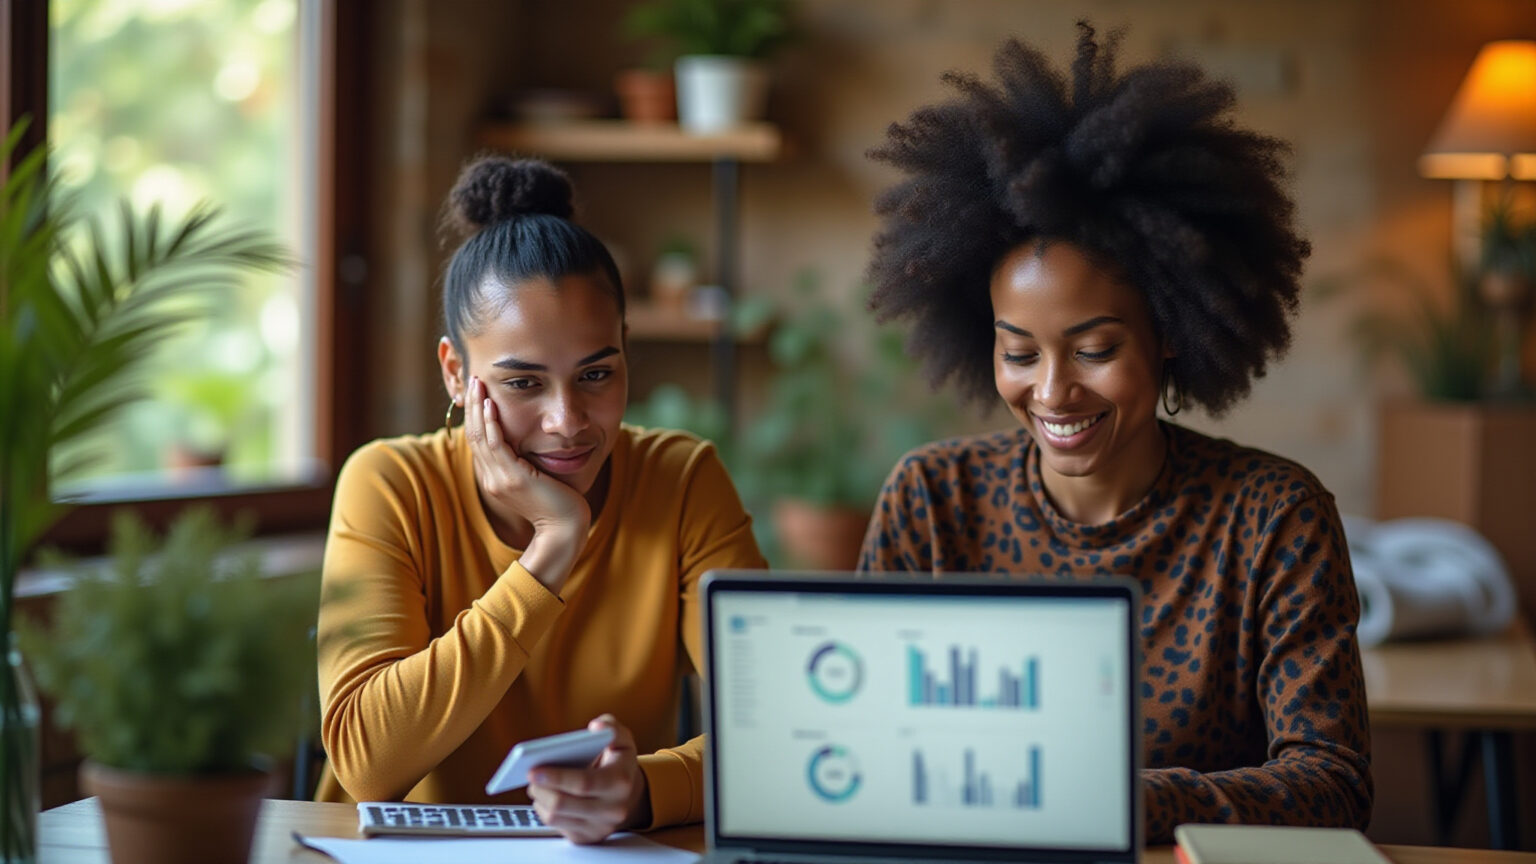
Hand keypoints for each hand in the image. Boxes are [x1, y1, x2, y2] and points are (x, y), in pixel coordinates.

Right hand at [464, 376, 589, 587]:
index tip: (478, 392)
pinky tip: (491, 405)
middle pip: (474, 435)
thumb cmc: (560, 504)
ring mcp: (500, 479)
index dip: (476, 415)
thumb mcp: (538, 478)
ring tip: (478, 384)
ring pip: (481, 437)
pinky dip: (491, 423)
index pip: (479, 441)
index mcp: (495, 478)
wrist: (566, 529)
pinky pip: (496, 445)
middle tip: (473, 379)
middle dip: (473, 405)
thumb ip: (527, 462)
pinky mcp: (513, 478)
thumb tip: (530, 444)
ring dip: (478, 407)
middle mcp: (492, 479)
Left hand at [527, 715, 651, 844]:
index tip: (534, 769)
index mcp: (620, 782)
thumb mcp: (622, 740)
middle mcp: (613, 809)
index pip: (584, 783)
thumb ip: (611, 726)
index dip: (556, 777)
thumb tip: (596, 727)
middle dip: (540, 788)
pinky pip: (555, 827)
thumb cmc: (619, 763)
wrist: (631, 796)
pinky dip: (544, 811)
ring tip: (536, 785)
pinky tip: (545, 798)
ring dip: (539, 800)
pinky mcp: (587, 838)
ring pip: (555, 818)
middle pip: (563, 804)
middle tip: (530, 774)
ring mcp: (599, 827)